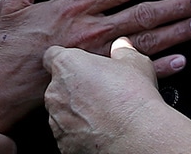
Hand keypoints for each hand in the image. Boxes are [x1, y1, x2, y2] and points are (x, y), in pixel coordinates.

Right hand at [0, 0, 190, 131]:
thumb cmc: (4, 45)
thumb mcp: (12, 2)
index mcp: (73, 9)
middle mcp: (91, 32)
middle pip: (141, 16)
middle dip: (173, 7)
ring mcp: (97, 58)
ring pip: (145, 44)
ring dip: (175, 34)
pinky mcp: (96, 81)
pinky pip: (134, 74)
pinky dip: (160, 68)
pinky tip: (181, 62)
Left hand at [44, 38, 190, 153]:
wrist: (137, 137)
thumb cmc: (134, 98)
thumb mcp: (135, 63)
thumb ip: (122, 51)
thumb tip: (121, 46)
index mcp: (67, 65)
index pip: (52, 56)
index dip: (66, 61)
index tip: (79, 67)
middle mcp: (55, 92)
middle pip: (58, 86)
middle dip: (73, 89)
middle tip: (98, 92)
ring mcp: (56, 120)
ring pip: (62, 111)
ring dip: (76, 112)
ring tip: (102, 114)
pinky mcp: (62, 143)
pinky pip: (67, 133)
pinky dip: (79, 132)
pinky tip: (100, 131)